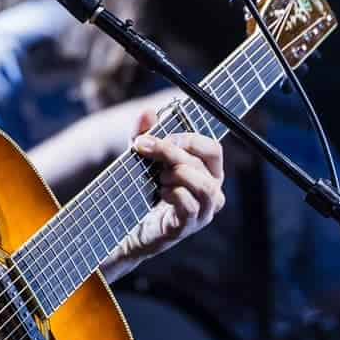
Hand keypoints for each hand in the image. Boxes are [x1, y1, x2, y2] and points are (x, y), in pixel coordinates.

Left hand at [102, 109, 226, 276]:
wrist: (126, 227)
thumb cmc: (143, 190)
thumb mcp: (142, 159)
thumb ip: (144, 135)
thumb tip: (147, 112)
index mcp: (208, 173)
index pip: (213, 149)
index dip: (188, 139)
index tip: (160, 137)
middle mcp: (212, 192)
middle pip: (201, 164)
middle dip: (170, 152)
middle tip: (144, 148)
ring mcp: (202, 212)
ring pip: (203, 186)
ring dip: (176, 175)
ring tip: (159, 178)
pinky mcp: (187, 226)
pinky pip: (190, 205)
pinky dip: (173, 194)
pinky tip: (160, 193)